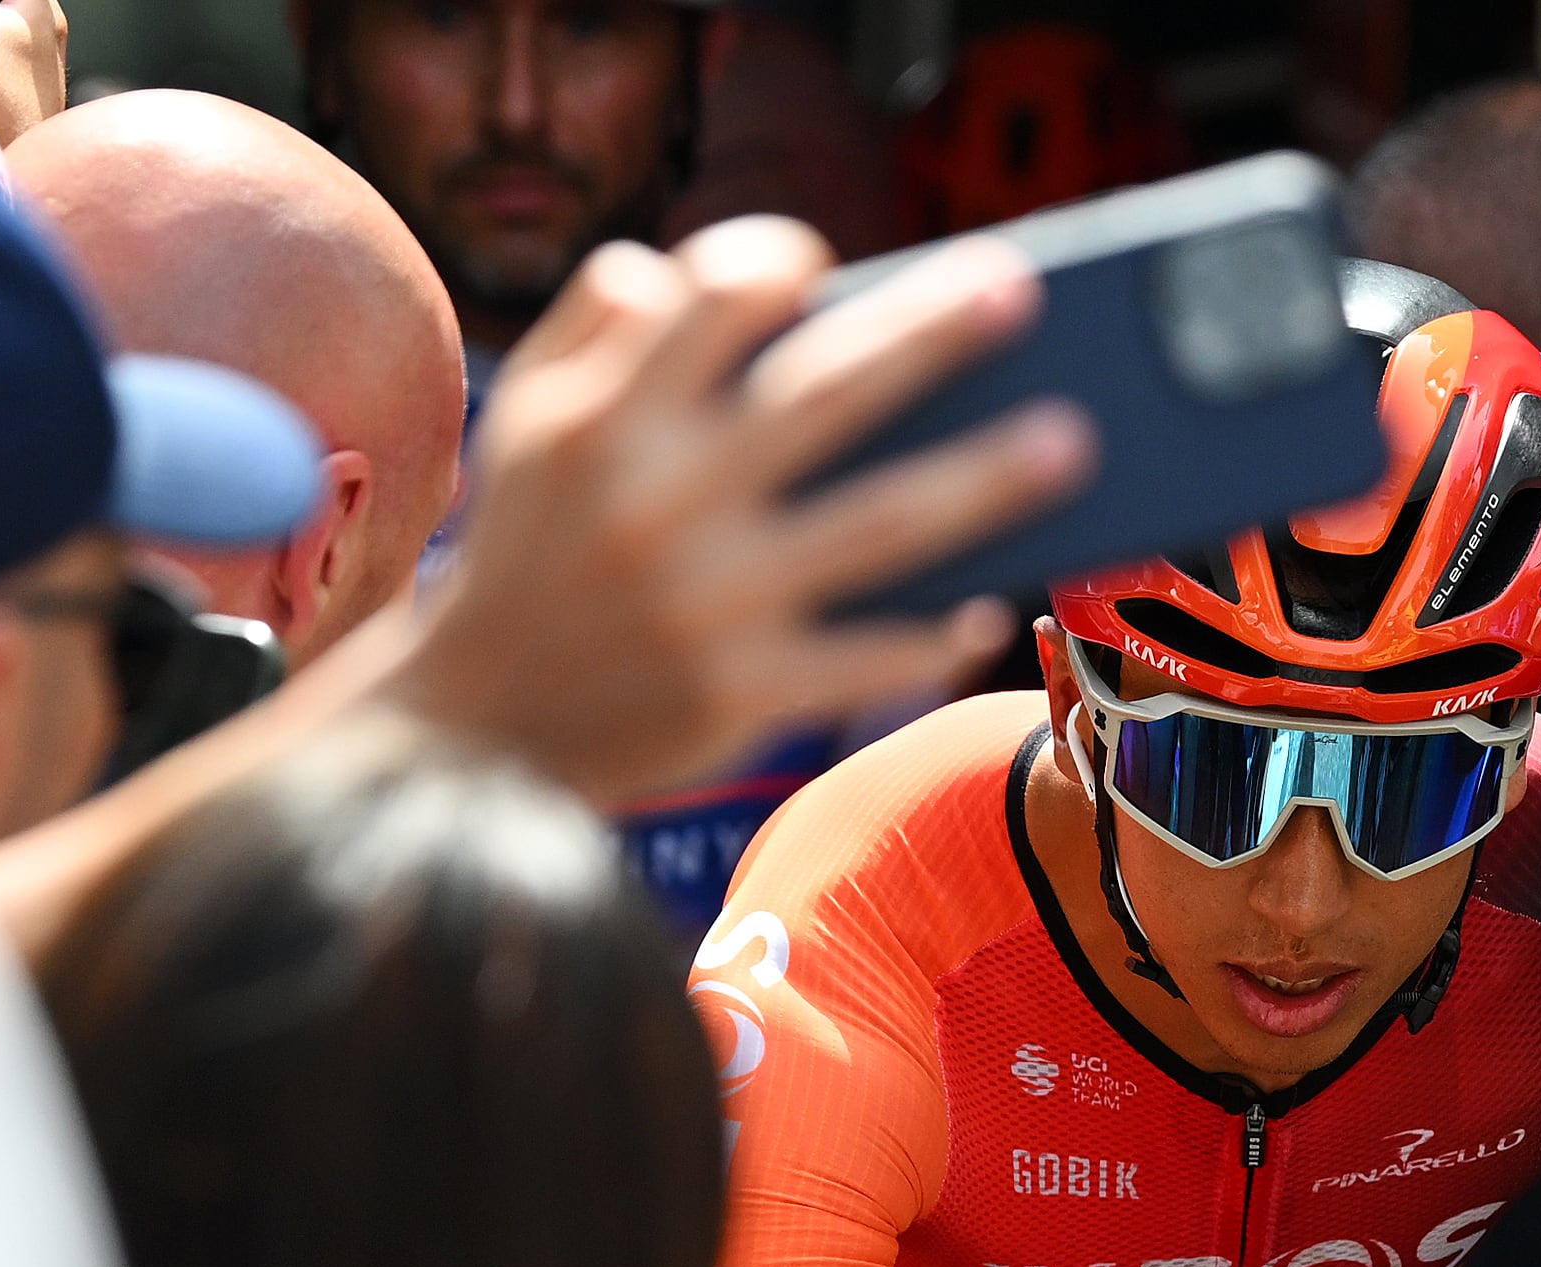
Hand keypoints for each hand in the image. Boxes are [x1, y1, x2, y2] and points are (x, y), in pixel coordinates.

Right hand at [397, 216, 1095, 804]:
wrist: (470, 730)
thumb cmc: (523, 553)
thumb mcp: (524, 424)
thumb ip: (591, 326)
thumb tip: (674, 269)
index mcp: (606, 419)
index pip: (707, 300)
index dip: (773, 261)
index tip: (823, 263)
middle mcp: (661, 499)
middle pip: (821, 395)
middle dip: (928, 336)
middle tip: (1020, 289)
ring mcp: (708, 602)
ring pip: (874, 524)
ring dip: (981, 480)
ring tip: (1070, 441)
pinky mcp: (740, 693)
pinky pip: (859, 657)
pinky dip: (924, 636)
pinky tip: (985, 609)